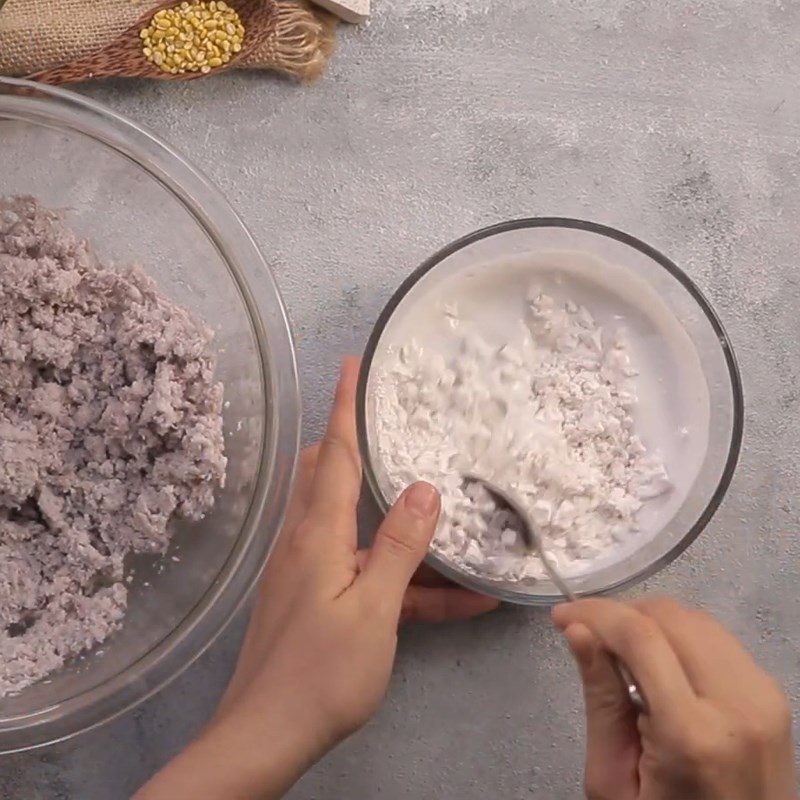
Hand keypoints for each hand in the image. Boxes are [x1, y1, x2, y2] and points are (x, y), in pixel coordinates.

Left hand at [135, 358, 497, 799]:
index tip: (352, 364)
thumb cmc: (322, 672)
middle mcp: (307, 541)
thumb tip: (424, 488)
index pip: (332, 453)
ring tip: (454, 522)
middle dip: (362, 449)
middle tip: (400, 428)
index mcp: (316, 532)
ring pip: (357, 528)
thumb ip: (398, 547)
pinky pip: (363, 574)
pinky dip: (402, 578)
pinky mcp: (315, 602)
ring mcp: (309, 572)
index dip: (344, 406)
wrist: (265, 737)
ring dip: (401, 527)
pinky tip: (456, 598)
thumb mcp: (373, 609)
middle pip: (332, 477)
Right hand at [553, 597, 796, 799]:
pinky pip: (717, 639)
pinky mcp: (773, 694)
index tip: (561, 615)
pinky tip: (658, 661)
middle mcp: (738, 703)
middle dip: (620, 613)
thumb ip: (601, 701)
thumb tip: (578, 631)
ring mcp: (763, 695)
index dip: (595, 613)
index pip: (640, 637)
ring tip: (620, 648)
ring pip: (695, 618)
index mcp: (691, 733)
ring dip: (649, 620)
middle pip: (669, 617)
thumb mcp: (613, 781)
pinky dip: (679, 636)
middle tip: (586, 633)